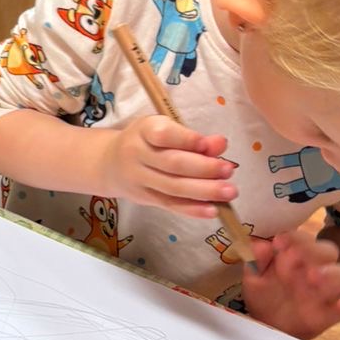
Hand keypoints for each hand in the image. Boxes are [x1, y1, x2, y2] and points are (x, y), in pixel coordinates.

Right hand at [101, 117, 237, 219]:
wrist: (110, 163)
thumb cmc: (145, 141)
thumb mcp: (164, 129)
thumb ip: (192, 137)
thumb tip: (221, 144)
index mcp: (143, 130)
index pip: (163, 134)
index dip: (188, 140)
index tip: (211, 144)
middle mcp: (137, 154)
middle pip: (172, 164)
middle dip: (204, 168)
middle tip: (229, 170)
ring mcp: (139, 179)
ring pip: (174, 187)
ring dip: (205, 191)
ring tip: (230, 191)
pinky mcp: (145, 198)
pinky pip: (171, 205)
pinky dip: (193, 209)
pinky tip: (213, 210)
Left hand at [242, 228, 339, 339]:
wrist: (268, 325)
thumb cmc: (264, 294)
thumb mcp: (255, 277)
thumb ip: (257, 260)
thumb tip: (260, 245)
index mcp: (296, 255)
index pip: (303, 239)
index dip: (293, 238)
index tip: (278, 242)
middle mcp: (315, 268)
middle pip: (327, 251)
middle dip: (313, 251)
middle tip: (294, 257)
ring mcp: (325, 291)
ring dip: (330, 274)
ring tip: (313, 277)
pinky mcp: (330, 314)